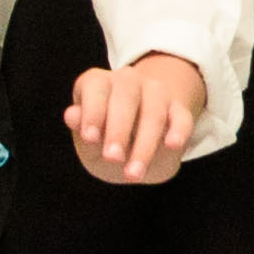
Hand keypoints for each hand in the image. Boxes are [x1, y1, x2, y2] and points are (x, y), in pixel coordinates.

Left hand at [68, 50, 206, 184]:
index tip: (90, 138)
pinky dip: (179, 130)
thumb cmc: (109, 144)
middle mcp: (127, 81)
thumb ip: (83, 133)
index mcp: (98, 84)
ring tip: (134, 172)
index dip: (92, 112)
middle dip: (119, 129)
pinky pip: (182, 117)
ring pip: (154, 110)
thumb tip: (71, 114)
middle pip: (126, 95)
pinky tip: (173, 145)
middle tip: (113, 159)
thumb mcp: (91, 146)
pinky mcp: (179, 110)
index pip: (95, 87)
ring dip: (145, 142)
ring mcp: (156, 92)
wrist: (142, 150)